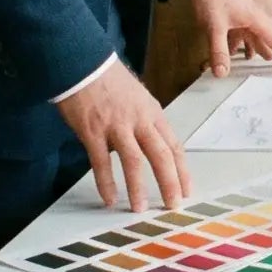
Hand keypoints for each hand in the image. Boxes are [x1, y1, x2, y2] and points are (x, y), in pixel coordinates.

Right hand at [56, 63, 188, 211]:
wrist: (84, 63)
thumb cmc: (110, 80)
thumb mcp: (137, 98)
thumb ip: (144, 122)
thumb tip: (149, 147)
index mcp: (153, 113)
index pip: (174, 145)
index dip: (182, 170)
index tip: (187, 190)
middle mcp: (139, 120)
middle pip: (161, 155)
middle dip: (170, 182)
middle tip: (173, 205)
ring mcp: (116, 125)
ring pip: (134, 160)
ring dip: (137, 187)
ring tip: (139, 208)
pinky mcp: (93, 130)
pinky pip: (101, 161)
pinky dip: (106, 181)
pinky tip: (109, 198)